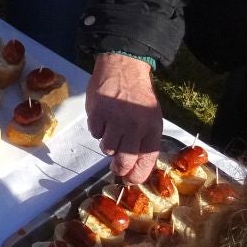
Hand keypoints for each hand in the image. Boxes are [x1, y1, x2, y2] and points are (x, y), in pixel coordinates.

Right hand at [86, 53, 162, 181]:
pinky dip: (97, 129)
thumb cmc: (138, 95)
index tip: (130, 180)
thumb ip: (145, 140)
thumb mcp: (151, 118)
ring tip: (111, 131)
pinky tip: (103, 118)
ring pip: (107, 149)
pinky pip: (95, 133)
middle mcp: (135, 127)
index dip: (136, 176)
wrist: (123, 67)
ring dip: (107, 144)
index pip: (145, 162)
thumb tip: (135, 167)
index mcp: (152, 129)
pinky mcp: (98, 113)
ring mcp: (115, 120)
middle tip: (116, 168)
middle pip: (124, 161)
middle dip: (119, 169)